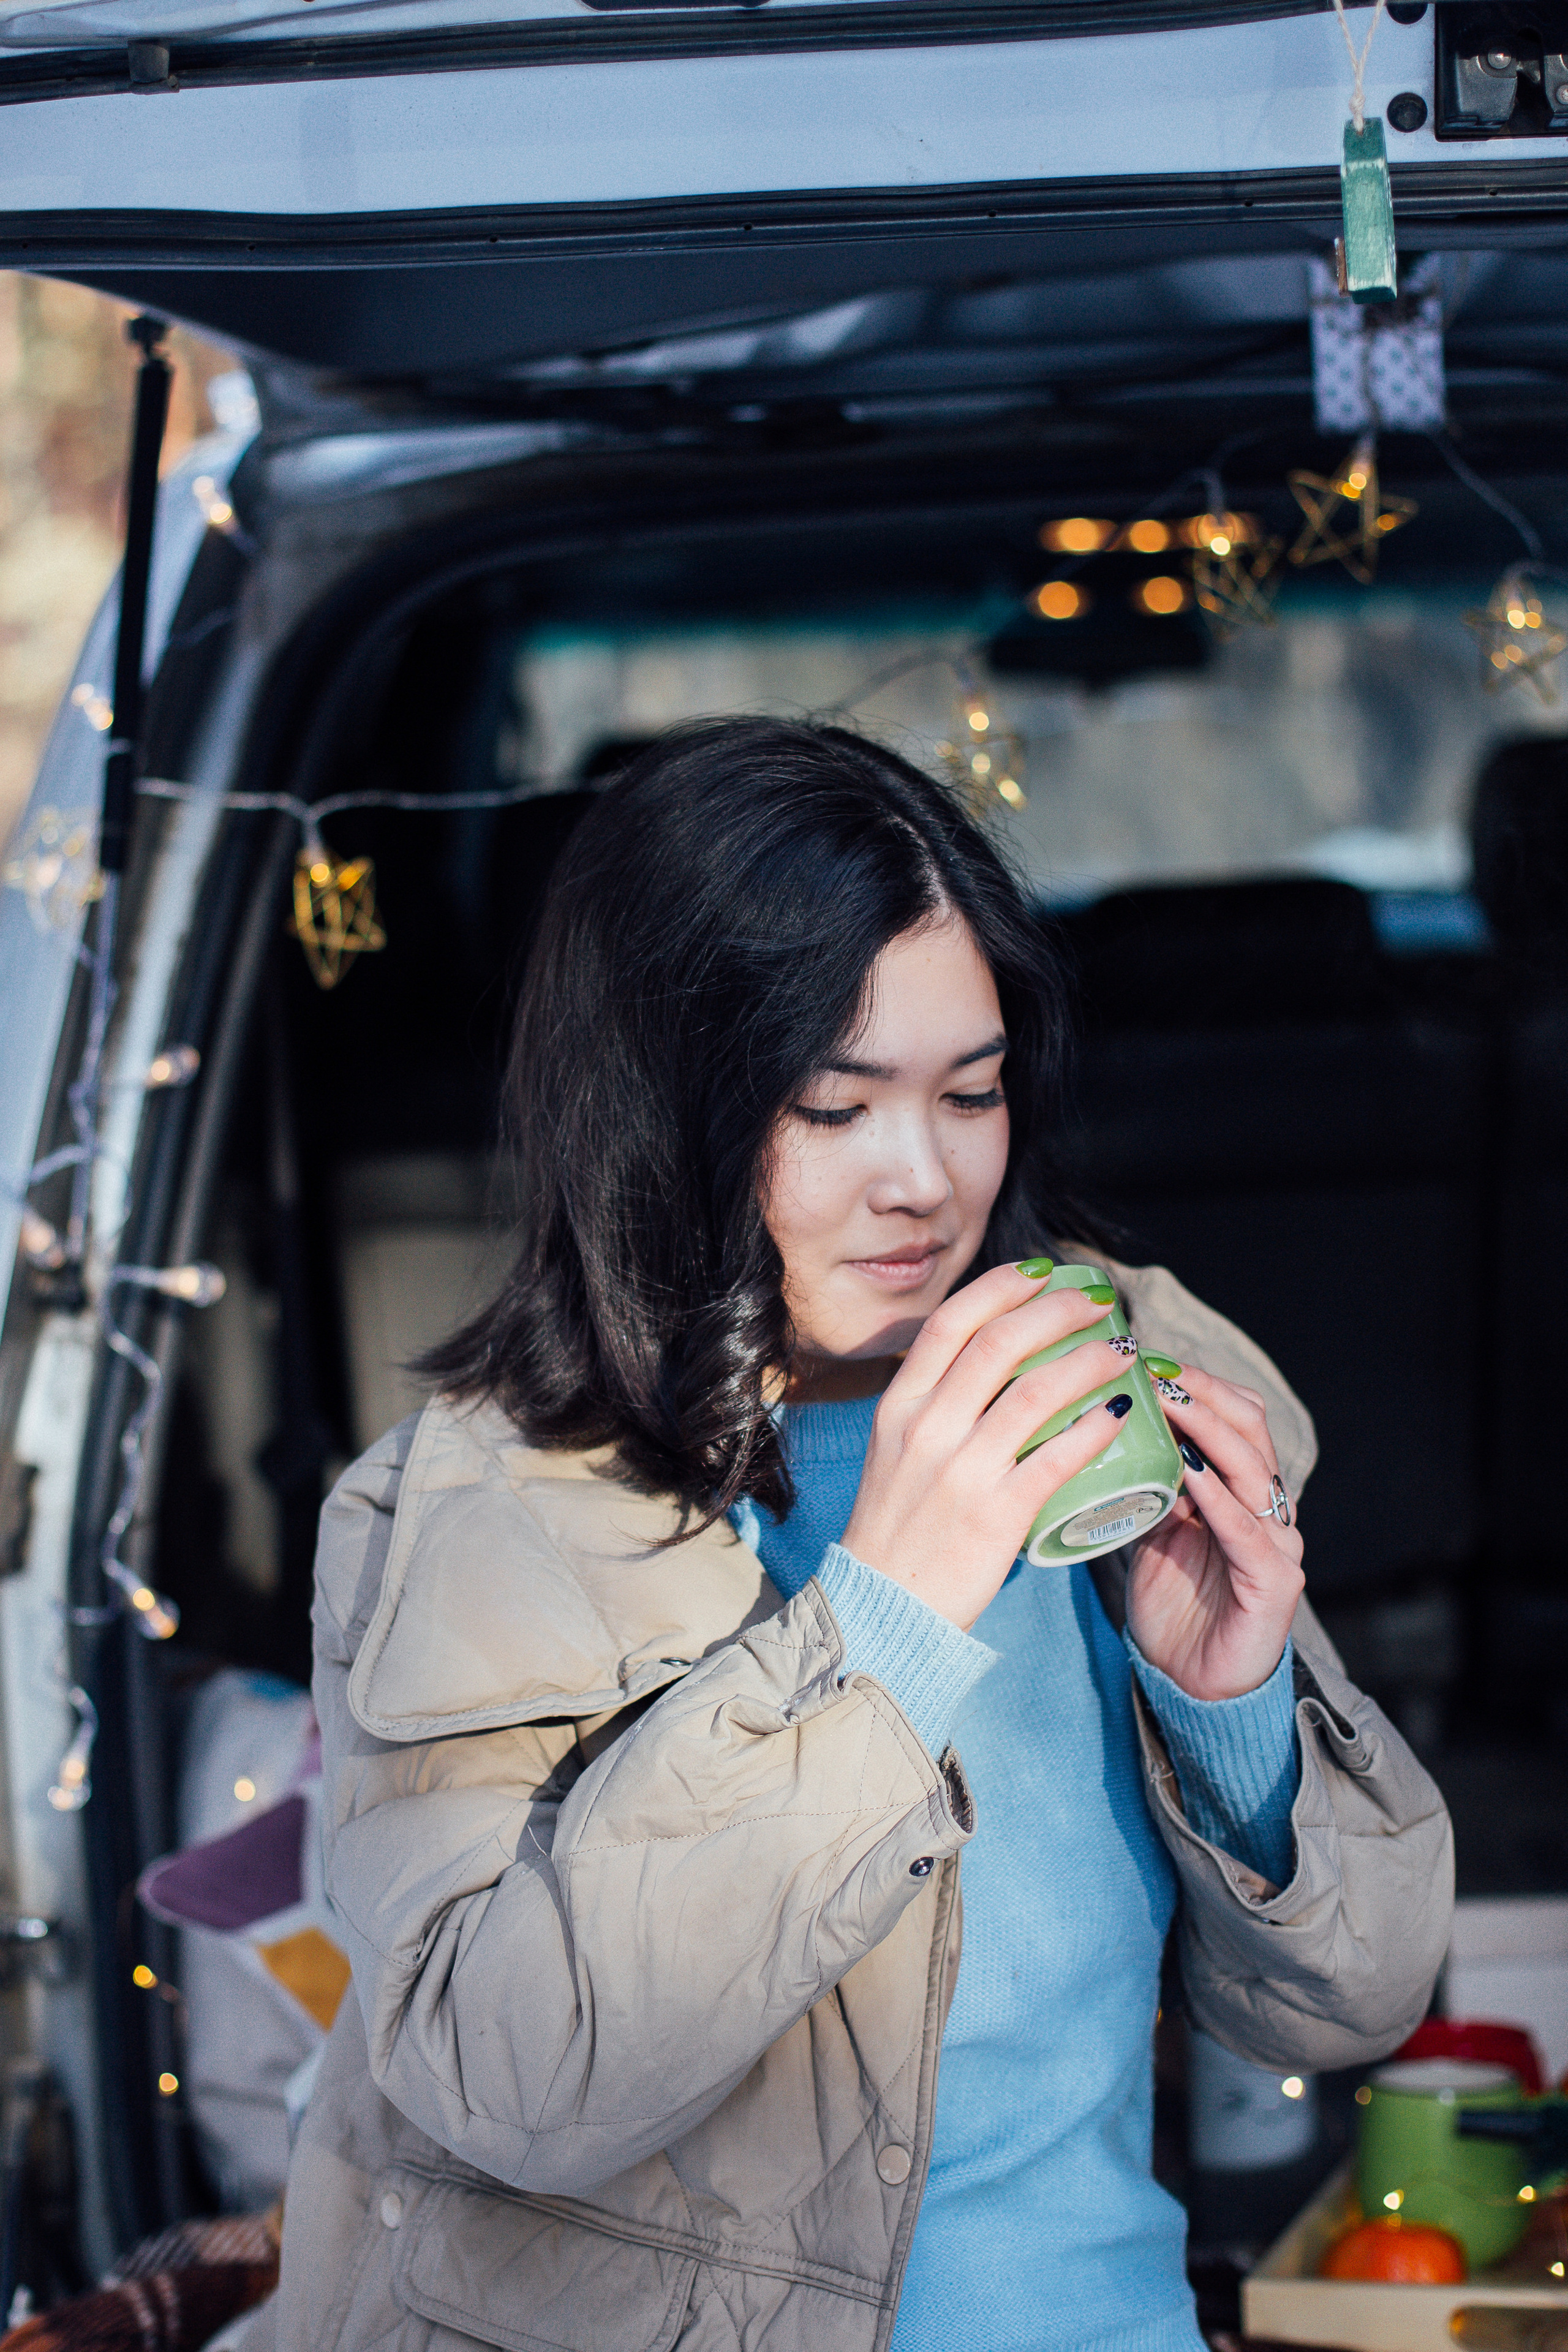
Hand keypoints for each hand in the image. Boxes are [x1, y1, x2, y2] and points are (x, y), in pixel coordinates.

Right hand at [842, 1262, 1131, 1630]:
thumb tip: (992, 1366)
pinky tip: (1119, 1412)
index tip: (1043, 1272)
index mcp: (899, 1406)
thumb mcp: (896, 1451)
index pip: (952, 1323)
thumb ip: (934, 1408)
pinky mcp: (995, 1515)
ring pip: (1035, 1391)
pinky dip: (1092, 1427)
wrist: (879, 1609)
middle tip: (1100, 1302)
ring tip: (1124, 1351)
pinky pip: (1055, 1458)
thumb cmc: (897, 1529)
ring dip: (1089, 1361)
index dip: (1002, 1287)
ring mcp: (960, 1471)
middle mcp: (926, 1428)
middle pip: (1000, 1342)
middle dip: (1057, 1311)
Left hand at [1125, 1365, 1304, 1699]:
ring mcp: (1277, 1542)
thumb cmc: (1172, 1602)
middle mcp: (1267, 1506)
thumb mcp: (1151, 1527)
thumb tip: (1101, 1430)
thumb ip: (1145, 1481)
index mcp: (1240, 1488)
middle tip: (1155, 1369)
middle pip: (1248, 1427)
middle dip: (1202, 1392)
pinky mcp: (1275, 1582)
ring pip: (1252, 1468)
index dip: (1195, 1382)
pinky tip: (1191, 1472)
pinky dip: (1219, 1498)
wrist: (1189, 1682)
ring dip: (1208, 1430)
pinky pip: (1248, 1531)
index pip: (1232, 1414)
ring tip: (1169, 1402)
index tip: (1144, 1358)